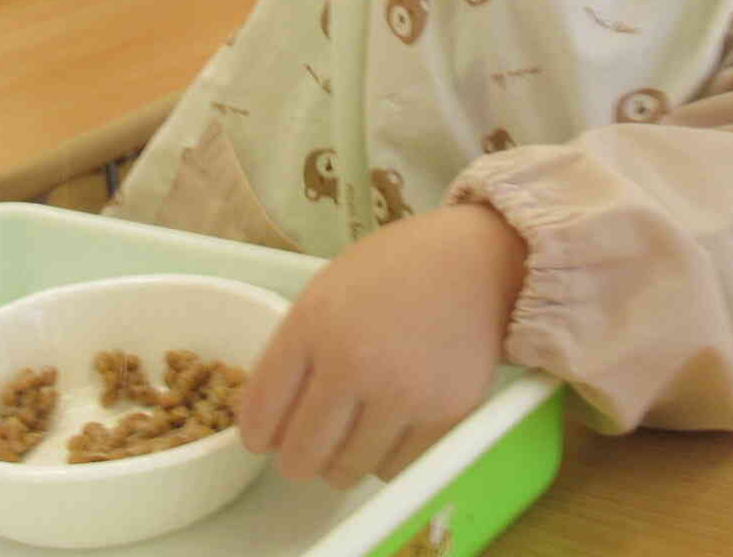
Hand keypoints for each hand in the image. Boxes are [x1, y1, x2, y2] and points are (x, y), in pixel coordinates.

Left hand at [240, 204, 526, 488]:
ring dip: (343, 461)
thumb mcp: (327, 289)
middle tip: (310, 447)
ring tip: (355, 433)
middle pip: (301, 457)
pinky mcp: (446, 414)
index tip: (264, 441)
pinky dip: (387, 458)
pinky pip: (397, 469)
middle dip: (298, 459)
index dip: (257, 437)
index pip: (262, 412)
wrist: (475, 260)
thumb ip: (294, 350)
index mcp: (313, 324)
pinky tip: (392, 426)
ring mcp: (403, 393)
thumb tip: (269, 423)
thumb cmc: (395, 270)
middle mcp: (354, 363)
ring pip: (347, 472)